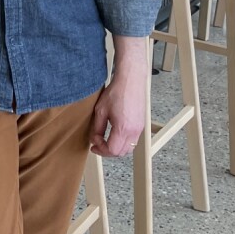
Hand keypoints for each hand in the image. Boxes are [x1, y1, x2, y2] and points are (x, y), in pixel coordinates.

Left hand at [88, 37, 147, 157]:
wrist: (131, 81)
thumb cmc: (116, 93)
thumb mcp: (101, 110)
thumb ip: (97, 127)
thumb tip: (94, 139)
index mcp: (123, 129)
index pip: (112, 150)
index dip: (101, 150)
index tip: (93, 144)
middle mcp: (134, 132)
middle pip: (121, 152)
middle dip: (107, 151)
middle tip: (97, 144)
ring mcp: (139, 129)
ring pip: (128, 149)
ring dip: (116, 148)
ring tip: (105, 140)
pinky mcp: (141, 125)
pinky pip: (133, 141)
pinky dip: (123, 143)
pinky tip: (114, 135)